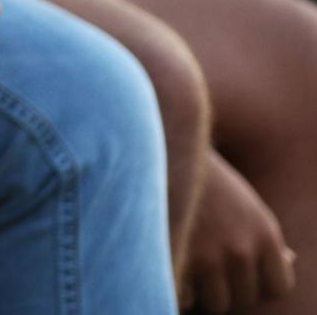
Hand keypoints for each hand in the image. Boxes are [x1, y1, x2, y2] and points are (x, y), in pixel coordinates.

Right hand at [185, 152, 295, 311]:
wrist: (155, 145)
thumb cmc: (200, 176)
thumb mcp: (243, 199)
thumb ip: (264, 234)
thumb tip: (289, 260)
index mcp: (263, 232)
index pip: (277, 287)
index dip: (259, 284)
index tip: (240, 272)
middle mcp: (239, 248)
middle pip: (244, 299)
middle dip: (227, 287)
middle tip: (207, 264)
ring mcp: (205, 256)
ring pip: (215, 303)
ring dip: (202, 292)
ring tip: (189, 266)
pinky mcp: (172, 259)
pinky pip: (183, 298)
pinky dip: (178, 288)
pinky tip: (171, 265)